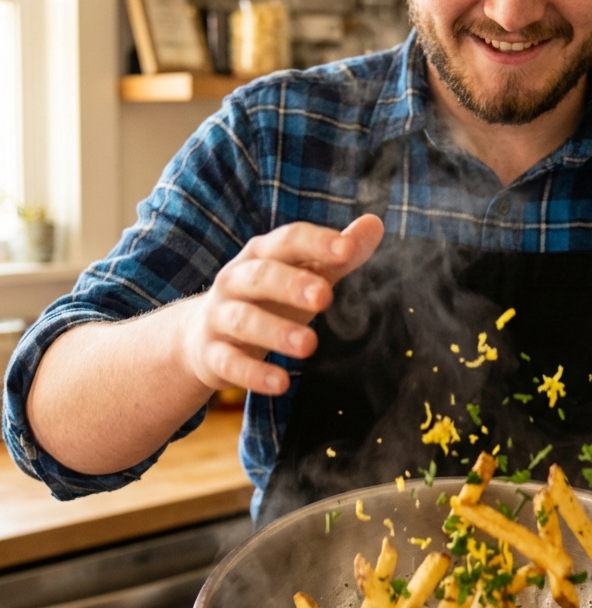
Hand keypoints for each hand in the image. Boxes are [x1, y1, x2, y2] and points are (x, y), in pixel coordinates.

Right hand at [182, 214, 383, 395]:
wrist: (201, 336)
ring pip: (244, 320)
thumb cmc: (266, 298)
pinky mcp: (212, 354)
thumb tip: (375, 224)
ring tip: (309, 345)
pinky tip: (281, 383)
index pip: (287, 241)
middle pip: (261, 276)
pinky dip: (254, 373)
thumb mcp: (301, 274)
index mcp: (261, 255)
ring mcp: (220, 317)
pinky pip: (230, 362)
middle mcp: (236, 280)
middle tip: (325, 296)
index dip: (316, 243)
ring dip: (275, 331)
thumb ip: (337, 255)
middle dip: (291, 283)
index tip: (347, 250)